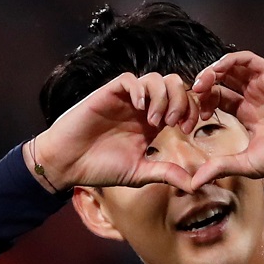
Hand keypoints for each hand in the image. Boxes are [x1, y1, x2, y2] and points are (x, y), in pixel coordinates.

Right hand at [29, 72, 201, 191]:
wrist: (68, 163)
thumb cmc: (100, 168)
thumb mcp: (139, 173)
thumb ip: (166, 174)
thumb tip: (195, 185)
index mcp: (153, 123)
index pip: (183, 103)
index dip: (192, 110)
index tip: (189, 129)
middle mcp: (142, 107)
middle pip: (174, 84)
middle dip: (182, 100)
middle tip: (175, 123)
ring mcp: (126, 99)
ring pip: (154, 78)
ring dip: (162, 97)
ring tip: (154, 121)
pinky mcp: (108, 94)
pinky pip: (129, 79)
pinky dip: (139, 90)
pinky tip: (139, 109)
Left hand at [188, 51, 263, 190]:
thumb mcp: (247, 164)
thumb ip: (220, 167)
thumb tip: (193, 183)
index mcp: (247, 115)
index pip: (218, 101)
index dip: (203, 105)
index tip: (194, 119)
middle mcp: (253, 97)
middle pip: (221, 82)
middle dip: (204, 87)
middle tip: (193, 98)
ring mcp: (262, 84)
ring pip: (230, 68)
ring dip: (212, 72)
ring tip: (201, 84)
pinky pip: (246, 59)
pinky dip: (228, 61)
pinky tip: (216, 72)